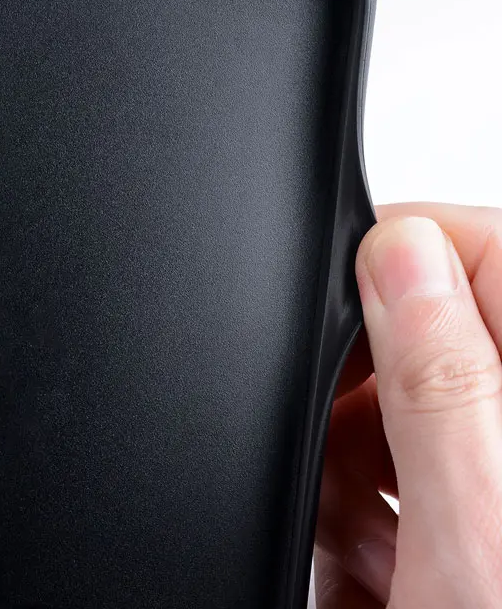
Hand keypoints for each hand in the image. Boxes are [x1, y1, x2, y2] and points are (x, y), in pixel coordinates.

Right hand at [315, 204, 501, 606]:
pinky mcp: (474, 519)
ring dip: (356, 464)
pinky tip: (375, 572)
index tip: (332, 301)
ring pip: (404, 409)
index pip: (478, 244)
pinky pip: (404, 474)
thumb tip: (396, 247)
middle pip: (429, 333)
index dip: (394, 254)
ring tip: (359, 544)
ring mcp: (497, 474)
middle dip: (360, 387)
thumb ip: (440, 375)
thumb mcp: (477, 525)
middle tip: (337, 452)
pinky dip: (369, 512)